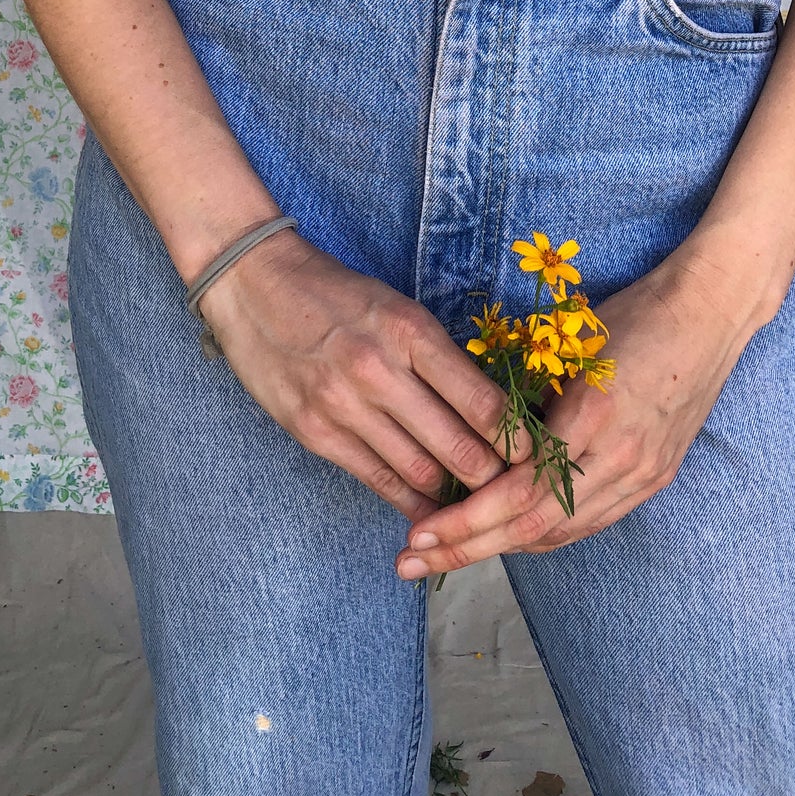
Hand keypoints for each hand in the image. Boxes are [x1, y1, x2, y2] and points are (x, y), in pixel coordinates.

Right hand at [199, 228, 533, 524]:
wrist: (255, 285)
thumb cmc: (337, 295)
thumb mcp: (398, 309)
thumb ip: (439, 358)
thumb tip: (491, 413)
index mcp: (411, 332)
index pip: (484, 403)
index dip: (519, 441)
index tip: (539, 457)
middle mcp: (379, 370)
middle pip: (458, 447)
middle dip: (495, 478)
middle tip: (518, 493)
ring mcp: (343, 405)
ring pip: (420, 472)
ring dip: (455, 495)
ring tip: (479, 503)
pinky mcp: (315, 431)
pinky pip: (377, 480)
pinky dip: (410, 501)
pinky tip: (431, 510)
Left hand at [392, 248, 769, 579]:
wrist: (709, 313)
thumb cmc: (633, 314)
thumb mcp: (569, 346)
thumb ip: (529, 398)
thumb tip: (476, 438)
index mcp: (591, 418)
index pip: (517, 492)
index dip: (465, 521)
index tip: (419, 533)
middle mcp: (621, 458)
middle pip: (534, 528)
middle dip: (468, 548)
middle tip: (413, 561)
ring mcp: (644, 474)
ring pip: (563, 533)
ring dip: (504, 548)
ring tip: (451, 553)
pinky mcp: (655, 478)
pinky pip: (592, 521)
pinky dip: (546, 532)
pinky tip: (511, 534)